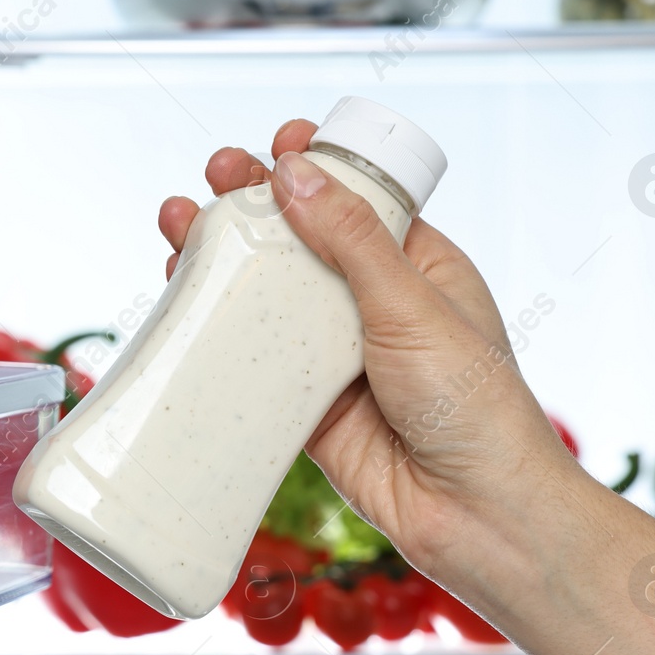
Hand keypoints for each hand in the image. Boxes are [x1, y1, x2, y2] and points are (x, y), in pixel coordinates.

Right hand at [158, 120, 585, 585]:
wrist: (475, 514)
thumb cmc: (475, 406)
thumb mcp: (413, 306)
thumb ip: (350, 241)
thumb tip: (293, 172)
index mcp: (417, 266)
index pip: (356, 199)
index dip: (314, 166)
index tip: (279, 141)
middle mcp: (372, 304)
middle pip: (297, 238)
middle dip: (251, 200)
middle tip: (214, 172)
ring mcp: (333, 354)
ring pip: (265, 294)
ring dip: (220, 255)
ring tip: (179, 220)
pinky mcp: (302, 403)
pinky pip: (249, 357)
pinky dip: (212, 327)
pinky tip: (179, 294)